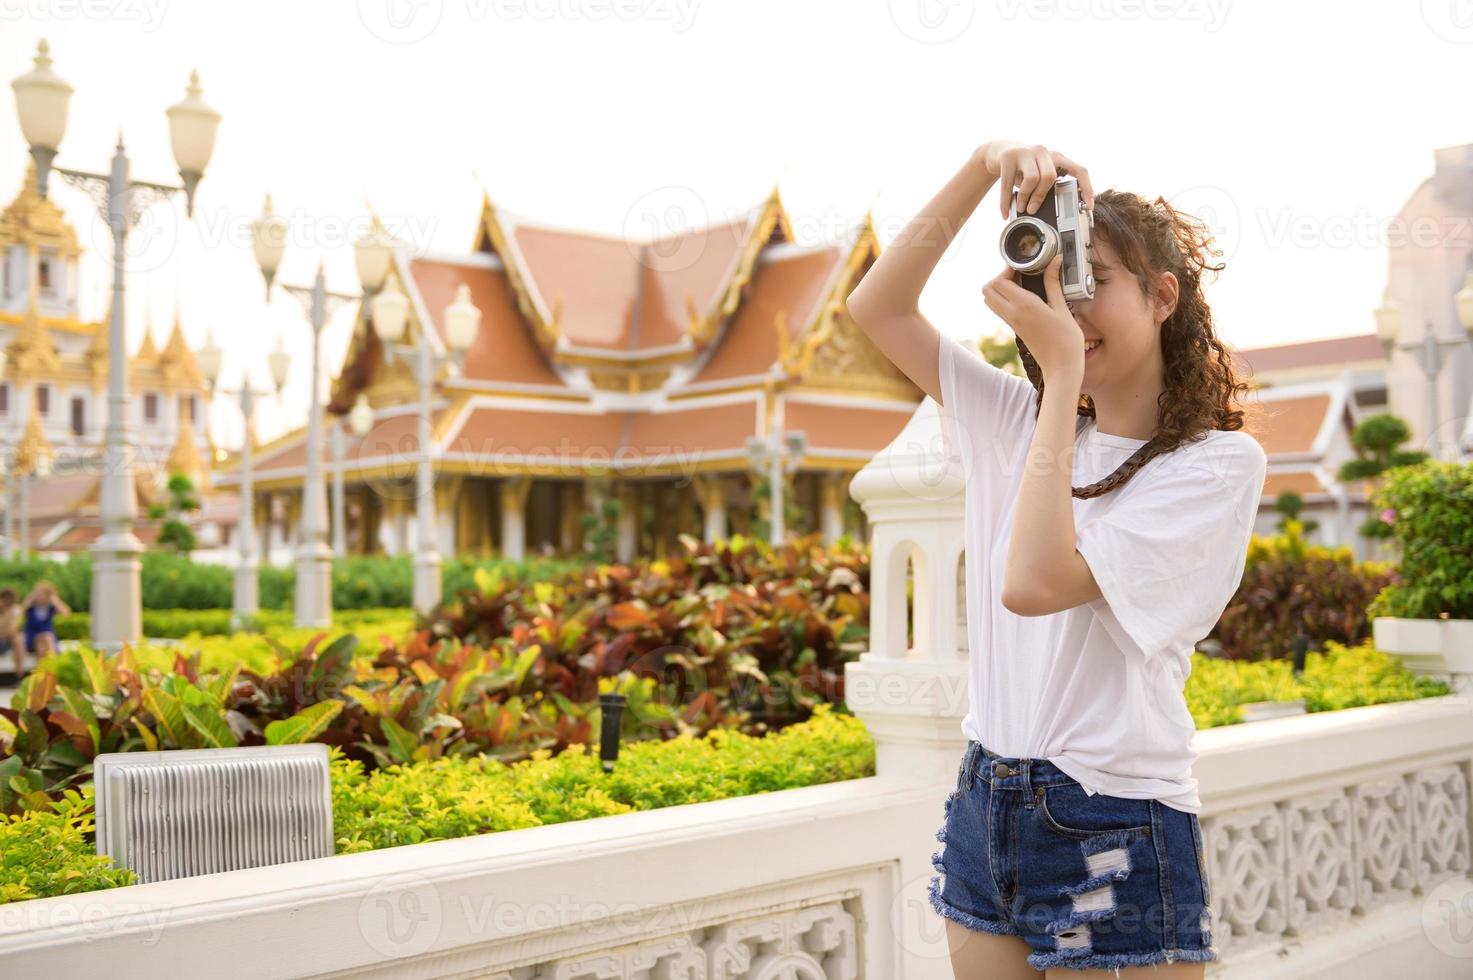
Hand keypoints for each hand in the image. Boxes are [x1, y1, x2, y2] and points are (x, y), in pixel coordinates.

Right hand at [977, 141, 1094, 218]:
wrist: (998, 151)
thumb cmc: (1023, 167)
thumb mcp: (1038, 173)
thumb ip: (1047, 186)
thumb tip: (1054, 211)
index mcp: (1056, 157)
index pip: (1079, 170)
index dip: (1086, 187)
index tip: (1088, 206)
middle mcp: (1043, 151)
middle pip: (1050, 176)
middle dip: (1041, 197)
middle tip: (1033, 210)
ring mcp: (1025, 152)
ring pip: (1032, 178)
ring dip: (1026, 198)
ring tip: (1021, 208)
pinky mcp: (1008, 157)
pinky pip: (1008, 183)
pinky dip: (1006, 201)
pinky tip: (1004, 212)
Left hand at [981, 254, 1085, 381]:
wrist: (1061, 367)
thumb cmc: (1066, 340)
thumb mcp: (1063, 307)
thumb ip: (1054, 283)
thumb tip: (1054, 261)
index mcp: (1024, 305)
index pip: (999, 281)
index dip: (1007, 269)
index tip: (1021, 266)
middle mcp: (1012, 313)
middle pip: (987, 289)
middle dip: (999, 277)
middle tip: (1018, 274)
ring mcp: (1011, 322)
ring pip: (990, 300)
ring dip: (999, 289)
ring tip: (1021, 284)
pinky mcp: (1014, 329)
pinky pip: (1000, 310)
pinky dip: (1004, 299)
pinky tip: (1024, 297)